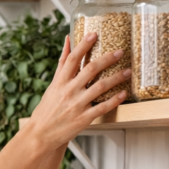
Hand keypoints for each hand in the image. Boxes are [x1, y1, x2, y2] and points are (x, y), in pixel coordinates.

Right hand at [24, 34, 129, 151]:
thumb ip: (62, 63)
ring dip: (116, 78)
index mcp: (60, 82)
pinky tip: (123, 94)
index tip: (94, 34)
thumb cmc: (47, 109)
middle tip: (120, 52)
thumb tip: (67, 41)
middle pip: (90, 70)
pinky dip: (114, 100)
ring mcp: (76, 105)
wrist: (41, 134)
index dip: (83, 45)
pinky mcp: (83, 119)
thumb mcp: (53, 85)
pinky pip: (102, 107)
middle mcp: (68, 91)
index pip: (71, 59)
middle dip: (107, 59)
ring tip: (127, 71)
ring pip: (100, 87)